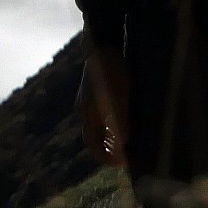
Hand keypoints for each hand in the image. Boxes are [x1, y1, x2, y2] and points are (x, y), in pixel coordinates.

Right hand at [78, 42, 130, 167]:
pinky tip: (119, 119)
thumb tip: (123, 144)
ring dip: (107, 137)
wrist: (100, 43)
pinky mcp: (91, 90)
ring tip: (123, 141)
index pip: (93, 144)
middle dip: (107, 149)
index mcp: (88, 113)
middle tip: (124, 156)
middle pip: (93, 136)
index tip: (121, 164)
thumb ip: (119, 120)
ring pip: (95, 125)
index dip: (106, 157)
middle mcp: (83, 109)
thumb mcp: (119, 96)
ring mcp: (85, 99)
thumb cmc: (111, 70)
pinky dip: (107, 124)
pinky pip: (98, 114)